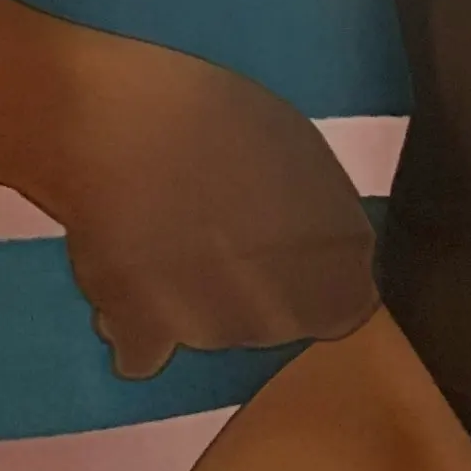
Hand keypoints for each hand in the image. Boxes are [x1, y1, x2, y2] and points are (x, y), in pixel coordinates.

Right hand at [0, 3, 378, 377]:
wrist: (123, 131)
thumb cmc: (222, 120)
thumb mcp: (303, 154)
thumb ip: (318, 214)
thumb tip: (312, 248)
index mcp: (333, 260)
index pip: (347, 305)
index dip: (321, 279)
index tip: (296, 251)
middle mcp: (282, 310)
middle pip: (280, 321)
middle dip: (262, 290)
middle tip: (225, 234)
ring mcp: (213, 332)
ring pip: (216, 333)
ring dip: (200, 304)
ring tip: (172, 241)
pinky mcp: (145, 340)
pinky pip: (149, 350)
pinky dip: (140, 326)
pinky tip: (131, 274)